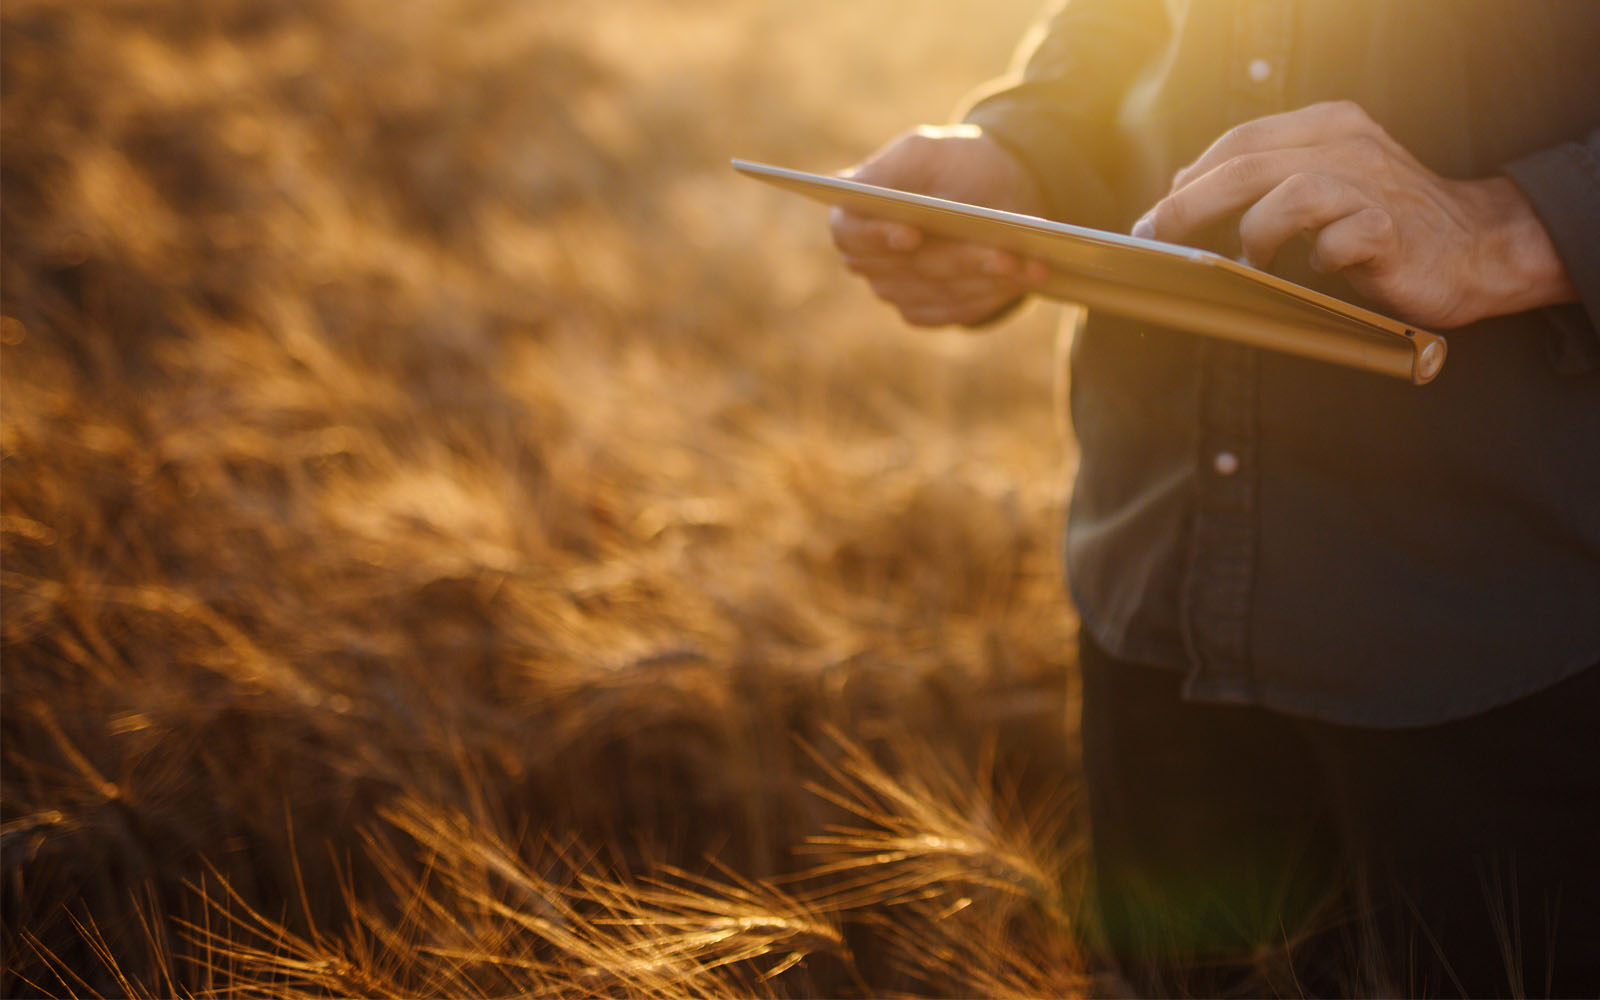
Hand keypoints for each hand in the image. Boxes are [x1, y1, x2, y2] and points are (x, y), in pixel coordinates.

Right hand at [831, 124, 1050, 327]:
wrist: (989, 188)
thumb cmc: (950, 163)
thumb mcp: (924, 150)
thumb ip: (896, 169)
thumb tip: (883, 200)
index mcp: (853, 214)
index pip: (850, 233)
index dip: (878, 236)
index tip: (913, 234)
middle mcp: (867, 260)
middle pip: (908, 268)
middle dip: (960, 260)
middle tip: (1004, 253)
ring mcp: (895, 290)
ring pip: (941, 292)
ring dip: (987, 279)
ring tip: (1031, 264)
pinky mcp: (928, 310)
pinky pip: (958, 309)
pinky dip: (994, 294)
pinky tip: (1027, 278)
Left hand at [1131, 101, 1575, 328]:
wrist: (1478, 245)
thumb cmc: (1387, 221)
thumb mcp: (1325, 182)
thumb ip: (1265, 179)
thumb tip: (1183, 187)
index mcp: (1327, 127)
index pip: (1240, 140)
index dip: (1189, 179)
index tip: (1153, 217)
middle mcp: (1347, 146)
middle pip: (1247, 164)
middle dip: (1188, 205)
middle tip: (1157, 238)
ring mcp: (1372, 185)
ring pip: (1289, 194)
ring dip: (1253, 234)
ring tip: (1248, 262)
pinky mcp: (1391, 228)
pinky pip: (1339, 240)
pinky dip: (1317, 258)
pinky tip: (1317, 270)